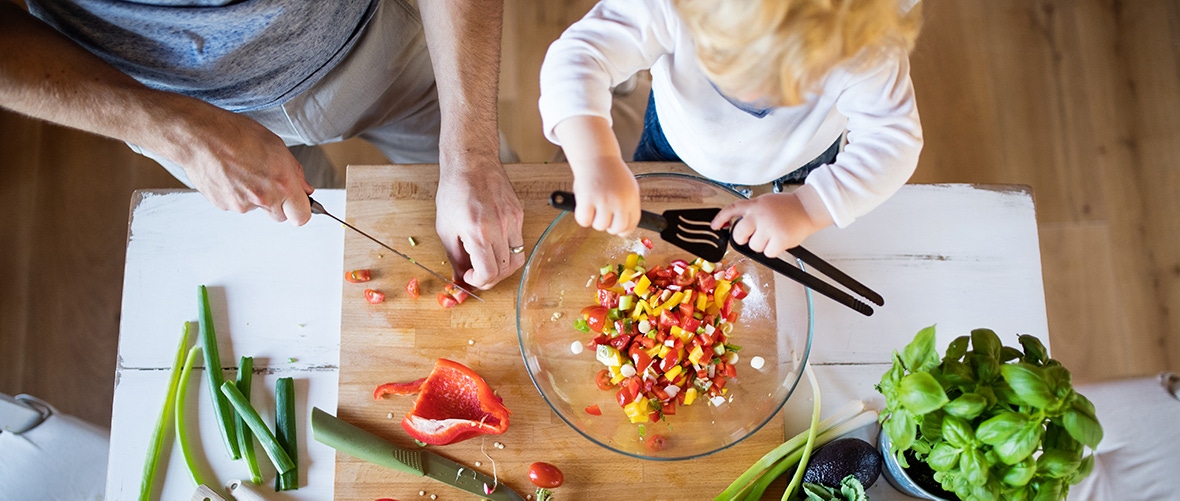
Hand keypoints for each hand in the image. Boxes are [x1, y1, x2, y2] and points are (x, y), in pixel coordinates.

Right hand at [0, 5, 314, 223]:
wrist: (196, 134)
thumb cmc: (235, 133)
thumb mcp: (275, 145)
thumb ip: (294, 172)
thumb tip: (305, 188)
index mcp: (282, 183)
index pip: (301, 217)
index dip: (301, 210)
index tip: (299, 204)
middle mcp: (263, 198)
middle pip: (280, 216)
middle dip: (278, 203)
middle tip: (268, 180)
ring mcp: (241, 205)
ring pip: (256, 208)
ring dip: (255, 195)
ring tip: (242, 169)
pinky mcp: (222, 205)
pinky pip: (236, 204)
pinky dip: (235, 192)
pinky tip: (228, 173)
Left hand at [435, 158, 524, 289]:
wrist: (471, 162)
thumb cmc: (454, 191)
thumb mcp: (446, 228)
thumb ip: (455, 257)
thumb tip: (460, 277)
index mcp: (479, 233)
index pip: (489, 273)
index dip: (479, 282)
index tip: (470, 277)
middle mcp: (500, 229)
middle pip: (505, 270)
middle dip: (490, 278)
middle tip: (478, 274)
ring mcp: (513, 221)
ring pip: (517, 259)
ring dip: (503, 267)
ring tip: (488, 262)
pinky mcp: (519, 214)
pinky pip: (519, 241)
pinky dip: (507, 249)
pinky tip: (494, 243)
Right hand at [571, 156, 640, 234]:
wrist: (596, 156)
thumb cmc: (610, 171)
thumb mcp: (627, 187)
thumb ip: (626, 205)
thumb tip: (623, 226)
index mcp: (632, 198)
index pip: (632, 224)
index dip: (624, 230)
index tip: (618, 230)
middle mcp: (620, 201)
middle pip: (616, 229)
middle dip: (609, 226)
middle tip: (603, 216)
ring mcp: (604, 201)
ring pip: (600, 226)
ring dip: (594, 220)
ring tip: (593, 206)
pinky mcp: (588, 199)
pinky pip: (584, 221)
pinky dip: (582, 217)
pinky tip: (584, 206)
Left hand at [711, 193, 824, 257]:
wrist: (808, 208)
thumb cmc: (787, 207)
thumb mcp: (765, 202)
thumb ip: (751, 212)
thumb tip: (736, 225)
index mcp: (754, 205)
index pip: (731, 210)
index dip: (720, 218)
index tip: (714, 226)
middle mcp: (759, 215)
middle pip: (738, 235)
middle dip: (744, 239)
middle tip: (754, 235)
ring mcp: (769, 227)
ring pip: (754, 247)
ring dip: (762, 245)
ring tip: (773, 234)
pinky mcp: (779, 239)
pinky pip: (768, 253)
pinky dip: (773, 250)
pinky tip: (779, 241)